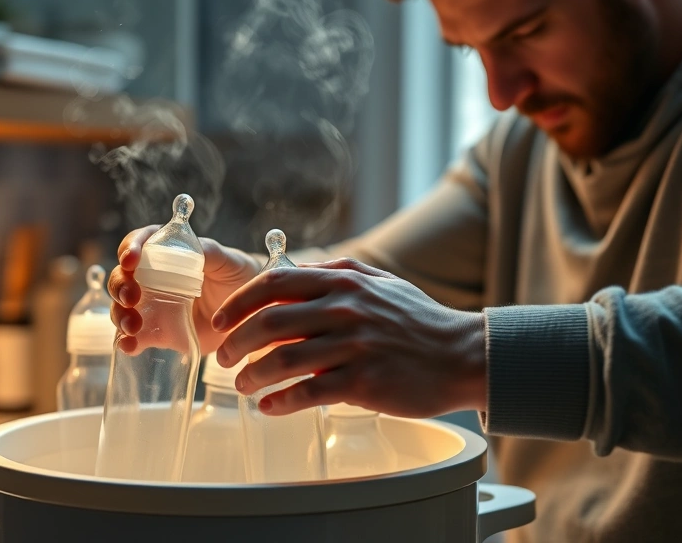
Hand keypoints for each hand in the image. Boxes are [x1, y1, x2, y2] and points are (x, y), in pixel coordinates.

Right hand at [108, 226, 262, 353]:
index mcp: (167, 251)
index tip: (131, 260)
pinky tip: (129, 346)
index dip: (130, 248)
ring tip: (132, 326)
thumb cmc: (238, 277)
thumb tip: (191, 249)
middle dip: (120, 286)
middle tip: (132, 298)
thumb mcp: (229, 261)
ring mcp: (152, 306)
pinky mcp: (157, 332)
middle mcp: (152, 277)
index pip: (140, 242)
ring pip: (122, 307)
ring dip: (120, 314)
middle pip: (122, 276)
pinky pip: (134, 337)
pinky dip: (127, 341)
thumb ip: (209, 252)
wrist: (249, 313)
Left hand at [213, 258, 486, 417]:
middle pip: (269, 322)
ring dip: (253, 376)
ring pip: (282, 360)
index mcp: (344, 280)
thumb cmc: (417, 320)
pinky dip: (281, 401)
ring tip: (244, 386)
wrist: (461, 355)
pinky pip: (308, 393)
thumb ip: (337, 274)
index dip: (239, 303)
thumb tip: (293, 275)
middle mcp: (345, 308)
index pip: (274, 282)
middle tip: (224, 360)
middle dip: (236, 343)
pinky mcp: (363, 381)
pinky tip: (270, 406)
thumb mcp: (378, 283)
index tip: (220, 322)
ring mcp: (354, 345)